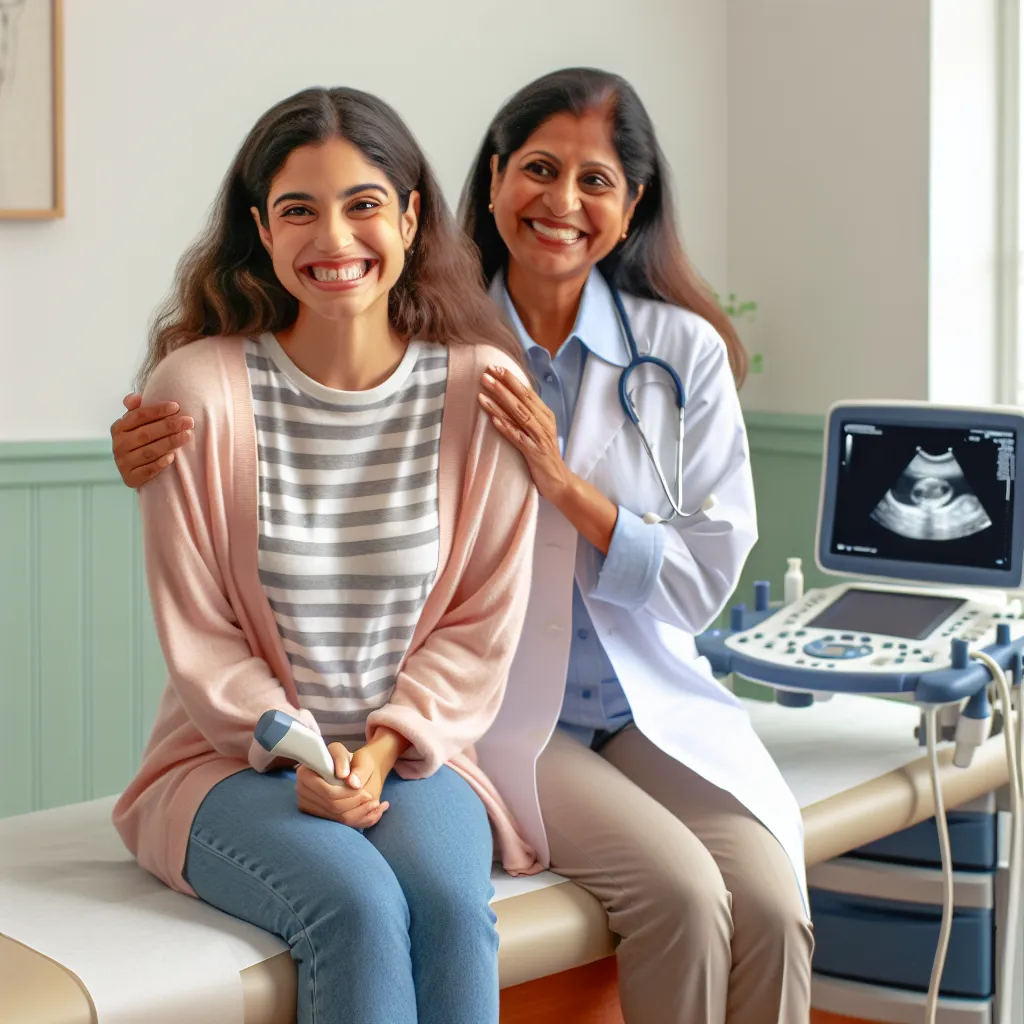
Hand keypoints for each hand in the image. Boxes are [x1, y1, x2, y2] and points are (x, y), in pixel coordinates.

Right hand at [111, 394, 192, 488]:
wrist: (136, 469)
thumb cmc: (142, 439)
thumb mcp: (136, 423)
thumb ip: (136, 409)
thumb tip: (136, 398)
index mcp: (118, 427)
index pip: (138, 416)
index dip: (157, 411)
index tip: (176, 406)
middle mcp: (118, 445)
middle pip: (146, 433)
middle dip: (169, 426)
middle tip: (188, 421)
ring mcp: (123, 463)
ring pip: (149, 452)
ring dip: (170, 443)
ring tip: (187, 436)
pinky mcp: (130, 479)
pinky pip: (147, 471)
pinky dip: (160, 464)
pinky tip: (173, 457)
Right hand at [296, 741, 389, 828]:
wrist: (346, 769)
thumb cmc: (345, 760)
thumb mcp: (345, 753)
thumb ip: (345, 761)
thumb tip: (352, 781)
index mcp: (305, 774)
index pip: (329, 793)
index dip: (349, 794)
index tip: (366, 792)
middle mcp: (302, 792)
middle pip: (332, 807)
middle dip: (355, 803)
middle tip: (372, 799)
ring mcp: (307, 805)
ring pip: (336, 818)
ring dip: (359, 813)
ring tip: (375, 805)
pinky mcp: (316, 814)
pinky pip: (338, 823)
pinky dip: (357, 818)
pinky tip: (371, 812)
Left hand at [478, 364, 570, 502]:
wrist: (559, 482)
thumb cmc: (545, 456)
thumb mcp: (539, 432)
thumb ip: (529, 416)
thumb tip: (512, 399)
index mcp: (546, 415)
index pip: (527, 392)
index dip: (511, 379)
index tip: (495, 367)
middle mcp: (544, 423)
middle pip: (523, 399)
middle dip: (504, 384)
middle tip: (487, 371)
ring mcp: (539, 437)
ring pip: (519, 415)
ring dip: (500, 401)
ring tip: (484, 390)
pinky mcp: (534, 453)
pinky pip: (517, 437)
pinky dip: (505, 427)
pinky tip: (493, 419)